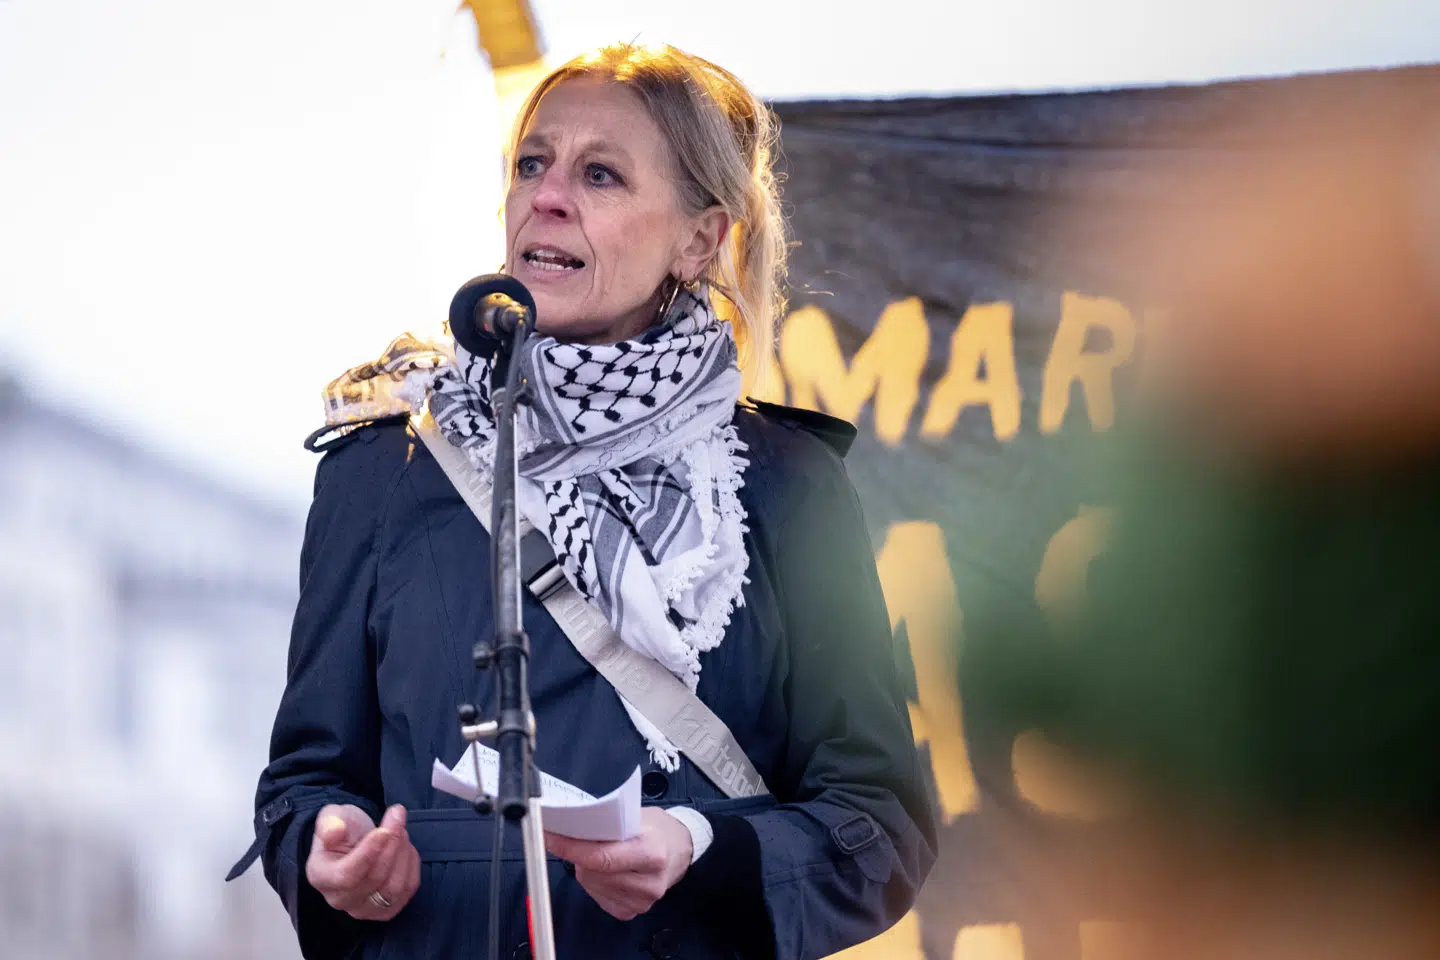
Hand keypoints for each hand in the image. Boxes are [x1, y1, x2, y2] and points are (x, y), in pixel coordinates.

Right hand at [305, 803, 419, 920]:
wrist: (354, 841)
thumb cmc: (342, 827)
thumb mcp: (331, 816)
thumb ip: (329, 823)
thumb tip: (335, 831)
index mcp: (320, 876)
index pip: (346, 875)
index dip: (369, 853)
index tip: (383, 830)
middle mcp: (339, 900)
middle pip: (375, 879)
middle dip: (392, 844)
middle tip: (397, 817)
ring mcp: (364, 909)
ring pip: (395, 887)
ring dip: (404, 853)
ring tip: (400, 830)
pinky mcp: (387, 911)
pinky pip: (408, 888)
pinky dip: (412, 863)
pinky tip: (404, 846)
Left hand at [545, 807, 693, 920]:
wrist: (680, 849)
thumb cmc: (657, 830)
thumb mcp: (637, 815)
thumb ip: (608, 823)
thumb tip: (571, 826)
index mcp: (652, 851)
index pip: (601, 857)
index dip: (571, 848)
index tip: (551, 837)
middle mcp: (649, 880)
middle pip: (594, 872)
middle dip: (576, 854)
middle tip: (570, 838)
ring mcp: (642, 899)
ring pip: (593, 885)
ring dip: (585, 868)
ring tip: (595, 853)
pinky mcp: (633, 910)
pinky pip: (599, 897)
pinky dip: (594, 882)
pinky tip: (603, 870)